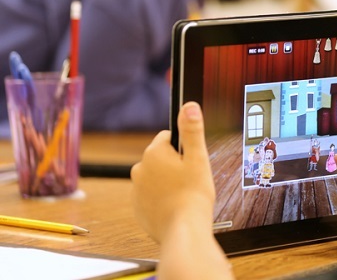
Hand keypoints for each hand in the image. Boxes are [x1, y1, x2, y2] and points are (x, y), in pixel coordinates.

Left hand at [131, 102, 231, 278]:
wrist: (184, 231)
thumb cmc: (193, 195)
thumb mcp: (198, 158)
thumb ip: (192, 130)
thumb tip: (189, 106)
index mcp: (154, 153)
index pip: (168, 138)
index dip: (184, 148)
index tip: (192, 162)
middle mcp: (140, 169)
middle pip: (161, 158)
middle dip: (175, 166)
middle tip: (191, 180)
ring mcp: (137, 190)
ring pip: (156, 178)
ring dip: (168, 183)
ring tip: (184, 195)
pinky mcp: (138, 208)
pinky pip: (151, 197)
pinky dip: (162, 200)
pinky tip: (175, 207)